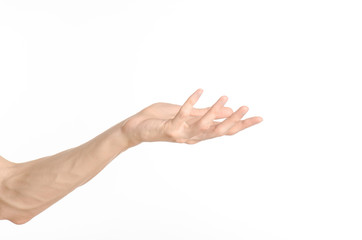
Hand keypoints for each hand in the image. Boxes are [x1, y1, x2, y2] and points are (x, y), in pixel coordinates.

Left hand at [121, 89, 262, 146]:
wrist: (136, 128)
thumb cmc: (161, 120)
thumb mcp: (188, 115)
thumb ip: (206, 114)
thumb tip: (227, 111)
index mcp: (199, 133)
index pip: (225, 130)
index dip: (242, 125)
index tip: (260, 118)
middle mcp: (193, 136)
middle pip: (218, 131)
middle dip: (234, 121)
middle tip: (247, 108)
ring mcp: (182, 134)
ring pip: (204, 126)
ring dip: (216, 111)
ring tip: (226, 96)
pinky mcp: (170, 128)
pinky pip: (183, 115)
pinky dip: (192, 102)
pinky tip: (200, 90)